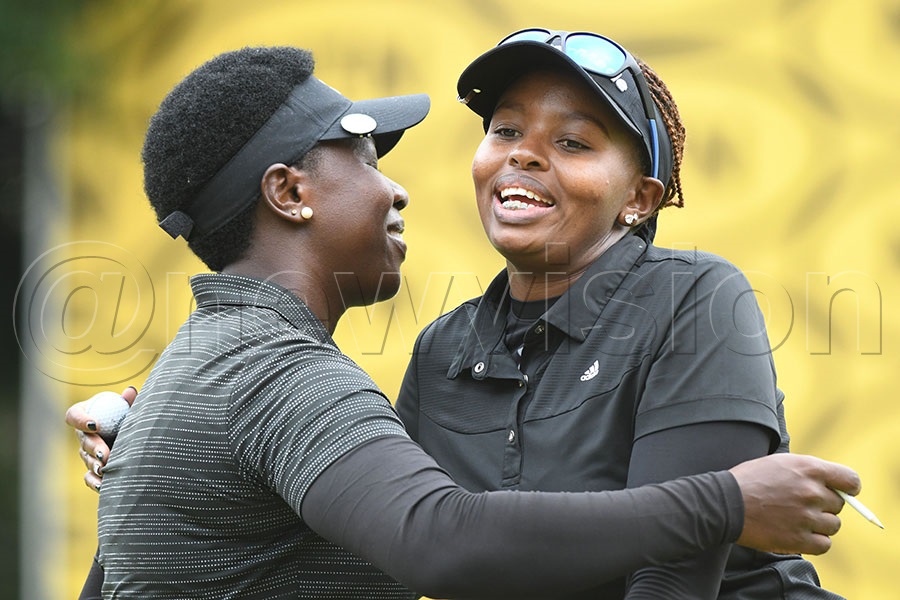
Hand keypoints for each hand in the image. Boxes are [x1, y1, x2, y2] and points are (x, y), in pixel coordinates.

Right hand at [65, 386, 137, 491]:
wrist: (133, 432)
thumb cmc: (126, 414)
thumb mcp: (127, 407)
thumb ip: (128, 402)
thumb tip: (130, 392)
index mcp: (85, 414)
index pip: (74, 415)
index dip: (81, 420)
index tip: (94, 424)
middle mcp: (83, 434)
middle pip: (83, 441)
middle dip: (94, 447)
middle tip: (105, 453)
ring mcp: (87, 453)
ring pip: (87, 459)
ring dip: (96, 464)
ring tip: (105, 468)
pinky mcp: (93, 468)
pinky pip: (89, 477)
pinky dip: (95, 482)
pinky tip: (103, 485)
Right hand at [730, 453, 860, 554]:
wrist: (725, 503)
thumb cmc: (749, 480)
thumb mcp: (779, 463)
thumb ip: (807, 471)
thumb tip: (830, 484)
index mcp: (809, 468)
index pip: (850, 480)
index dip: (848, 487)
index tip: (841, 492)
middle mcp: (812, 492)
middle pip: (839, 504)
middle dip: (825, 505)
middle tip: (802, 505)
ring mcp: (807, 516)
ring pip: (833, 525)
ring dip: (820, 524)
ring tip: (797, 519)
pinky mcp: (799, 538)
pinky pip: (824, 544)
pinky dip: (815, 541)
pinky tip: (799, 533)